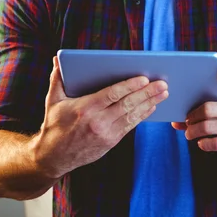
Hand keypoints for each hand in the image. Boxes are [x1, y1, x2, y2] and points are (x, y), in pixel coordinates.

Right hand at [34, 57, 168, 178]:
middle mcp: (98, 121)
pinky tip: (152, 107)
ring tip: (163, 93)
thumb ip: (57, 79)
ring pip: (132, 115)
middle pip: (128, 104)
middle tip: (163, 84)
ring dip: (150, 103)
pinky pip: (130, 126)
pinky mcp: (111, 142)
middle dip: (147, 93)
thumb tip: (57, 59)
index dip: (130, 86)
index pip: (112, 94)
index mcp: (86, 108)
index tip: (144, 78)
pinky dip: (142, 116)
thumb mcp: (53, 101)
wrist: (54, 157)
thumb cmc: (54, 126)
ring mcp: (106, 133)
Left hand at [172, 71, 216, 165]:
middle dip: (193, 116)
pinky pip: (215, 143)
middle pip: (209, 109)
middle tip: (187, 120)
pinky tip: (201, 142)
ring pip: (208, 127)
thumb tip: (182, 116)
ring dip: (193, 131)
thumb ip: (216, 107)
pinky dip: (204, 143)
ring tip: (189, 133)